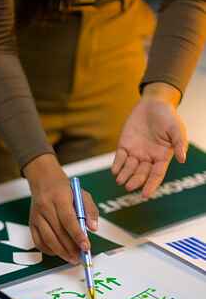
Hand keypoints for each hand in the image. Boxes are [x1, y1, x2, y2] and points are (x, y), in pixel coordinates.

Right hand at [23, 155, 98, 263]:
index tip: (86, 246)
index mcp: (59, 198)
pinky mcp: (31, 223)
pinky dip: (49, 250)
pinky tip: (59, 253)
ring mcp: (36, 216)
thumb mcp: (82, 193)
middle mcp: (45, 207)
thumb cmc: (64, 189)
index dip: (77, 235)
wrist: (43, 180)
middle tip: (81, 257)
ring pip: (47, 239)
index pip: (68, 219)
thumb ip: (90, 210)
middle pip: (58, 232)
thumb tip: (93, 228)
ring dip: (61, 252)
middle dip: (70, 248)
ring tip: (72, 259)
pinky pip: (38, 242)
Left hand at [112, 83, 187, 197]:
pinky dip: (117, 165)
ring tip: (120, 181)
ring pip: (129, 168)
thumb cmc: (168, 118)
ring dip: (124, 175)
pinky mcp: (125, 145)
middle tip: (129, 187)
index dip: (151, 185)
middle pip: (141, 174)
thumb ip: (180, 144)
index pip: (156, 175)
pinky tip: (114, 171)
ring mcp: (135, 153)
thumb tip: (182, 159)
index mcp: (162, 157)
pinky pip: (119, 158)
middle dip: (135, 181)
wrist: (153, 103)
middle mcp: (148, 158)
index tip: (145, 195)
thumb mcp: (177, 129)